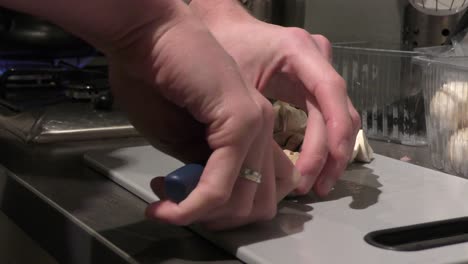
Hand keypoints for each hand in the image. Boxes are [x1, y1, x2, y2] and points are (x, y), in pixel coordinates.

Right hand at [105, 2, 298, 228]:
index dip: (222, 211)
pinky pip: (221, 184)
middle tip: (178, 208)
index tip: (180, 204)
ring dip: (205, 215)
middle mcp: (261, 128)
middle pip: (260, 203)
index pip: (260, 190)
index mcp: (250, 130)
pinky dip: (195, 205)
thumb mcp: (178, 138)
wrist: (145, 37)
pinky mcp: (239, 121)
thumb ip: (202, 168)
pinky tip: (169, 207)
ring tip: (169, 203)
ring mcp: (255, 123)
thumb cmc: (154, 79)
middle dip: (219, 220)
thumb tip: (210, 197)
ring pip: (246, 200)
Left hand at [191, 0, 360, 196]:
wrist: (222, 28)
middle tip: (313, 187)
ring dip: (332, 154)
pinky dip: (324, 143)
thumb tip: (262, 170)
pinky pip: (328, 116)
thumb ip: (252, 118)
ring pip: (340, 117)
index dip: (332, 133)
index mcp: (299, 49)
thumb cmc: (223, 46)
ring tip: (316, 185)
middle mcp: (317, 57)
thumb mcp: (234, 80)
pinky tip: (314, 167)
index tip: (320, 167)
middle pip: (340, 110)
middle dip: (331, 153)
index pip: (330, 91)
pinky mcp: (313, 82)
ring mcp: (319, 69)